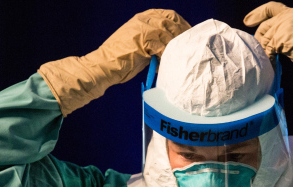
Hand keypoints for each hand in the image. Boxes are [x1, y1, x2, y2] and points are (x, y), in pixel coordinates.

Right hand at [38, 9, 189, 115]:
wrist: (103, 66)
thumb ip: (155, 41)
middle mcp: (142, 20)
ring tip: (178, 58)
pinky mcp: (141, 41)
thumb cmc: (121, 60)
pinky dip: (166, 56)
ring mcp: (141, 29)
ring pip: (168, 35)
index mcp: (142, 18)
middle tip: (189, 48)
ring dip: (175, 47)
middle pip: (172, 22)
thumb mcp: (140, 44)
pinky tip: (166, 64)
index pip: (169, 15)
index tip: (189, 36)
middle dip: (183, 35)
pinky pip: (162, 47)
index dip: (181, 24)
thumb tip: (172, 46)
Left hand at [244, 2, 292, 75]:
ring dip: (263, 52)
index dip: (258, 13)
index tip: (247, 21)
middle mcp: (287, 17)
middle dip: (259, 40)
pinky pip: (267, 50)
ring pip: (264, 39)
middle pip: (264, 26)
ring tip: (268, 62)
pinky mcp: (281, 39)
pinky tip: (271, 67)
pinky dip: (267, 59)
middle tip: (259, 52)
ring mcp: (283, 27)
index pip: (271, 8)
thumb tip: (274, 46)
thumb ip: (288, 35)